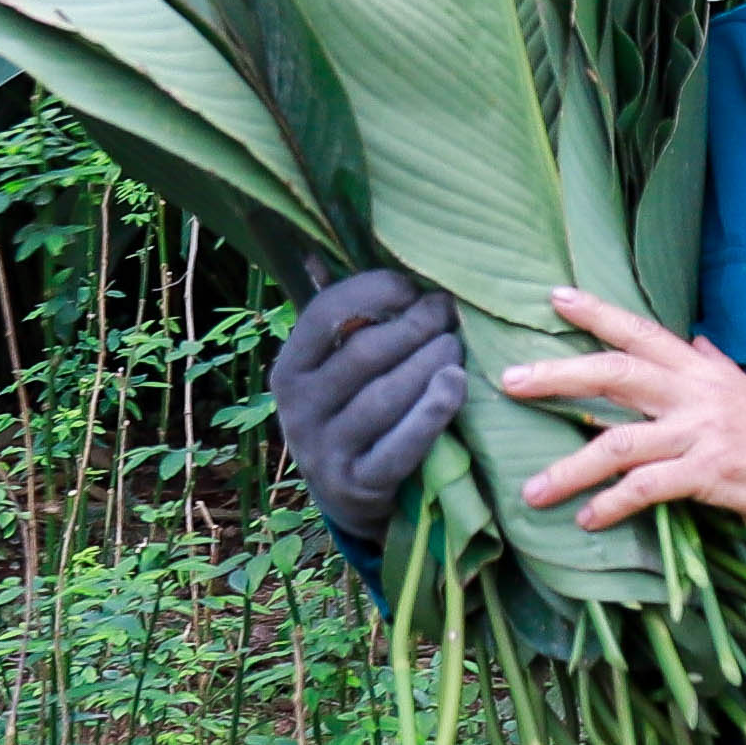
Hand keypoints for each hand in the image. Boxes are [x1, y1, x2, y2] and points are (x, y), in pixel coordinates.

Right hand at [271, 269, 463, 545]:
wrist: (348, 496)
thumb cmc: (349, 411)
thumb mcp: (330, 369)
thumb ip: (338, 318)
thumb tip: (320, 249)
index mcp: (289, 369)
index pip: (324, 314)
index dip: (373, 292)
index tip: (412, 288)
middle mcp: (298, 409)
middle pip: (364, 353)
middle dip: (414, 326)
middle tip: (448, 313)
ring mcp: (326, 451)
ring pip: (385, 396)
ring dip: (430, 363)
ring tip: (457, 345)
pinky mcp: (359, 486)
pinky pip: (401, 446)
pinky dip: (432, 412)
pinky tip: (455, 384)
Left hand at [496, 286, 745, 537]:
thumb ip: (718, 368)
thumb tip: (696, 341)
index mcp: (705, 371)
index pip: (642, 331)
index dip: (596, 313)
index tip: (553, 297)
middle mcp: (699, 392)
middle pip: (615, 373)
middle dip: (557, 376)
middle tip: (509, 379)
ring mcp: (704, 432)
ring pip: (620, 441)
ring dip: (569, 466)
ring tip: (531, 490)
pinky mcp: (713, 473)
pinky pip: (649, 488)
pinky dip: (613, 504)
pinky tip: (588, 518)